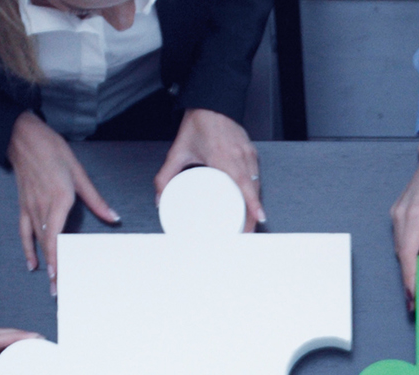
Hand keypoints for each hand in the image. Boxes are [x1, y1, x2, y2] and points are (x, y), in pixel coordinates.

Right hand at [10, 110, 119, 281]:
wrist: (24, 138)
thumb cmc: (52, 152)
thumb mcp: (79, 174)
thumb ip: (96, 199)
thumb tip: (113, 217)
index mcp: (59, 200)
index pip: (56, 238)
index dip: (57, 259)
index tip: (60, 276)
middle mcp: (43, 208)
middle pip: (47, 245)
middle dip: (53, 269)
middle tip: (58, 290)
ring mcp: (31, 208)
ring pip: (37, 241)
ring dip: (44, 263)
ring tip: (51, 283)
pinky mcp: (24, 206)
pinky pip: (24, 231)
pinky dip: (28, 248)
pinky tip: (32, 263)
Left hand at [155, 109, 263, 230]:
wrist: (212, 100)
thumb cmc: (199, 122)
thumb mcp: (178, 150)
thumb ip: (165, 175)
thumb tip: (160, 198)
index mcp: (223, 156)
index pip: (244, 185)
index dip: (253, 204)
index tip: (259, 219)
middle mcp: (240, 155)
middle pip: (253, 190)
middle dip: (253, 212)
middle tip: (247, 230)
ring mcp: (248, 153)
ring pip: (256, 183)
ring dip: (254, 202)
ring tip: (249, 220)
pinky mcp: (251, 151)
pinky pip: (256, 174)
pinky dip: (254, 189)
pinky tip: (249, 199)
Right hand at [392, 115, 418, 308]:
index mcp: (414, 216)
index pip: (408, 255)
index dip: (410, 279)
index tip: (414, 297)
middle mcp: (401, 217)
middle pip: (401, 256)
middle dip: (408, 281)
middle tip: (415, 304)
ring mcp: (397, 215)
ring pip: (398, 250)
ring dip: (406, 270)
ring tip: (414, 291)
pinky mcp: (399, 213)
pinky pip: (399, 241)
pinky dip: (405, 257)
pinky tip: (413, 267)